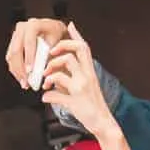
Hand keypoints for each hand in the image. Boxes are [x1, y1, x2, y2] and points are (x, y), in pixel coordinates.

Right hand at [5, 18, 66, 89]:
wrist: (54, 30)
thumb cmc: (59, 36)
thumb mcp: (58, 43)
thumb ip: (50, 55)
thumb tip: (42, 71)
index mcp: (34, 24)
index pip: (29, 43)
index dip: (29, 58)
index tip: (30, 71)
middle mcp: (22, 27)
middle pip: (16, 50)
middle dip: (20, 68)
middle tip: (26, 82)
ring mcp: (16, 34)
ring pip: (11, 55)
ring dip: (17, 71)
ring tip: (24, 84)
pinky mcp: (13, 42)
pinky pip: (11, 57)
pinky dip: (15, 69)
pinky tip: (22, 79)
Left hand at [40, 24, 117, 138]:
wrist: (103, 123)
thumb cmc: (93, 106)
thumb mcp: (85, 88)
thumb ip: (71, 79)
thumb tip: (54, 78)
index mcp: (90, 72)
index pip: (85, 48)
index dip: (77, 35)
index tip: (69, 25)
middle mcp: (87, 76)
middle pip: (77, 50)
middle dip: (61, 48)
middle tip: (51, 54)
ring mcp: (81, 88)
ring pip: (63, 70)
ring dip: (50, 74)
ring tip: (46, 81)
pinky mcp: (75, 102)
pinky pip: (55, 95)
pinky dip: (47, 96)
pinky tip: (46, 98)